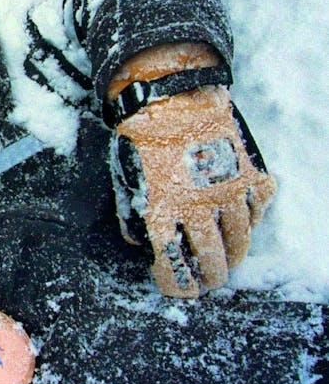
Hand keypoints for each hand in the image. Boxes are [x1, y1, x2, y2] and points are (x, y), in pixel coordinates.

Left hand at [110, 85, 275, 296]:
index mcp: (164, 211)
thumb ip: (136, 215)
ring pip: (240, 240)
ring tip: (228, 261)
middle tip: (209, 284)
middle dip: (210, 278)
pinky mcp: (248, 174)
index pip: (174, 266)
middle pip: (212, 260)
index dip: (175, 284)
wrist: (170, 96)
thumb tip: (145, 243)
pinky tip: (241, 223)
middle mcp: (200, 207)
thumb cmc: (141, 139)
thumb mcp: (126, 180)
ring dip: (233, 255)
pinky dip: (251, 220)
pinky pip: (257, 209)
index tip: (175, 287)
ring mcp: (229, 191)